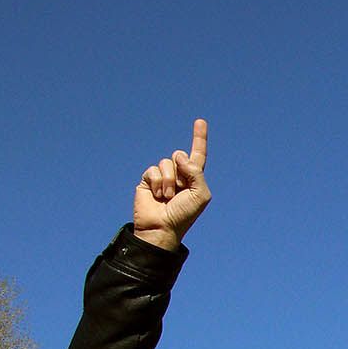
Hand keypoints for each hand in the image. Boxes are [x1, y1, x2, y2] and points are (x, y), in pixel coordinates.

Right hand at [133, 119, 210, 250]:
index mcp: (194, 178)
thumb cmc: (184, 214)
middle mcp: (178, 174)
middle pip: (179, 155)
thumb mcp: (200, 194)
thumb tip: (179, 155)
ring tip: (168, 196)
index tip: (200, 121)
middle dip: (180, 170)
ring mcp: (162, 176)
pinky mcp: (147, 180)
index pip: (197, 154)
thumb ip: (196, 172)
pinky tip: (158, 196)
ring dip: (169, 180)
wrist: (163, 227)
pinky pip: (153, 170)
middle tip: (179, 190)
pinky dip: (157, 182)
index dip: (199, 138)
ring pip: (166, 162)